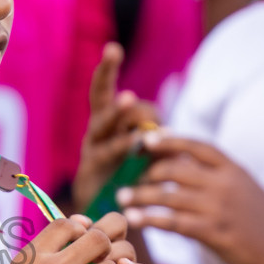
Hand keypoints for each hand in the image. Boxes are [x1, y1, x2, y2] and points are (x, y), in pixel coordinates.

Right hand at [71, 42, 159, 212]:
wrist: (108, 216)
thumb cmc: (128, 179)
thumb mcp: (144, 155)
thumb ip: (155, 140)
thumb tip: (172, 135)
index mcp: (108, 121)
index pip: (107, 89)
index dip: (108, 68)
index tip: (113, 47)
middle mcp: (96, 129)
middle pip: (99, 96)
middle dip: (106, 72)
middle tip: (113, 51)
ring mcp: (92, 147)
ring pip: (104, 123)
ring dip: (117, 111)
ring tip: (129, 98)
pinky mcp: (91, 168)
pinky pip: (108, 152)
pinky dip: (124, 145)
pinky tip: (138, 141)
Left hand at [119, 132, 263, 263]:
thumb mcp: (246, 190)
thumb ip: (218, 178)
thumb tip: (184, 166)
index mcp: (234, 170)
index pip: (196, 146)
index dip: (168, 140)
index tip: (145, 139)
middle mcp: (225, 184)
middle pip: (175, 168)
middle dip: (145, 170)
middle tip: (125, 176)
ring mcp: (219, 207)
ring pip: (168, 194)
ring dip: (140, 195)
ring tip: (120, 198)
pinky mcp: (213, 232)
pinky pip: (172, 221)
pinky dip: (149, 219)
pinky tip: (133, 219)